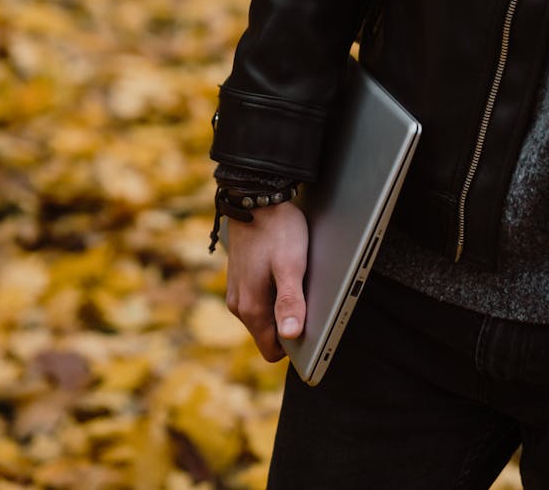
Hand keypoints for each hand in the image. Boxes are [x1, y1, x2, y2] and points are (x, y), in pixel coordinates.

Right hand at [225, 201, 307, 361]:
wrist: (254, 197)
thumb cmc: (277, 230)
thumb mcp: (290, 266)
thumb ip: (290, 302)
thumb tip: (291, 335)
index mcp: (251, 308)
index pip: (272, 351)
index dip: (294, 345)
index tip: (310, 325)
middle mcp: (239, 305)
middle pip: (269, 335)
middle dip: (290, 324)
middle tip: (308, 297)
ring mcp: (237, 292)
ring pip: (265, 317)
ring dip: (282, 307)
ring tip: (296, 280)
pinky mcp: (240, 280)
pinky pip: (260, 301)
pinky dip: (274, 294)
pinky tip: (284, 272)